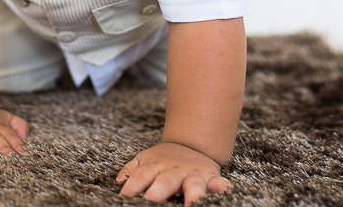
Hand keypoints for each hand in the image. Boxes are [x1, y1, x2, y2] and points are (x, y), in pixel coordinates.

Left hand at [116, 141, 231, 205]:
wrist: (194, 141)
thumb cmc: (165, 158)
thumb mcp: (146, 159)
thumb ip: (131, 171)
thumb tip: (119, 182)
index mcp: (156, 166)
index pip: (140, 177)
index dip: (132, 187)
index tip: (125, 197)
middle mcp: (174, 170)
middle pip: (166, 180)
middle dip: (159, 191)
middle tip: (152, 199)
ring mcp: (194, 174)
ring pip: (193, 184)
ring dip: (192, 195)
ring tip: (191, 205)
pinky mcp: (212, 178)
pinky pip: (220, 183)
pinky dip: (222, 188)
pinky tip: (224, 193)